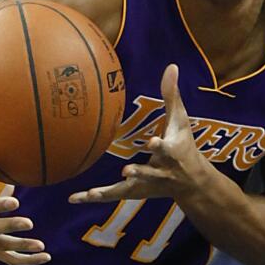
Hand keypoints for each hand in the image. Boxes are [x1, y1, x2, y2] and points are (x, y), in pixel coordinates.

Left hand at [69, 64, 208, 204]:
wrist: (192, 183)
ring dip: (109, 191)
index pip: (166, 148)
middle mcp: (159, 172)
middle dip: (139, 173)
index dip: (160, 146)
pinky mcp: (134, 192)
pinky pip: (112, 195)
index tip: (154, 142)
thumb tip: (171, 65)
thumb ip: (172, 94)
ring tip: (91, 193)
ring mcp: (145, 185)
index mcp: (171, 153)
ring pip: (127, 189)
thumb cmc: (185, 145)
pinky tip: (73, 199)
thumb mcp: (180, 120)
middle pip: (148, 173)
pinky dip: (94, 197)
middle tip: (127, 171)